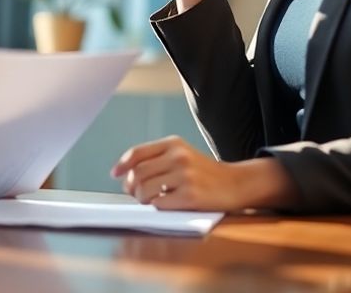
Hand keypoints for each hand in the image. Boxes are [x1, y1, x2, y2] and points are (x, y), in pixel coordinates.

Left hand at [111, 136, 294, 211]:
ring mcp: (185, 176)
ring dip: (141, 198)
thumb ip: (156, 159)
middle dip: (130, 186)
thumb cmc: (203, 173)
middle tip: (134, 193)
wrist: (235, 183)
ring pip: (144, 189)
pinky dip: (157, 206)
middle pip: (138, 173)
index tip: (115, 174)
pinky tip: (165, 204)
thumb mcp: (182, 155)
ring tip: (149, 199)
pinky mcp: (191, 196)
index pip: (137, 153)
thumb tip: (123, 175)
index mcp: (174, 143)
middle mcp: (179, 156)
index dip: (122, 164)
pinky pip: (159, 204)